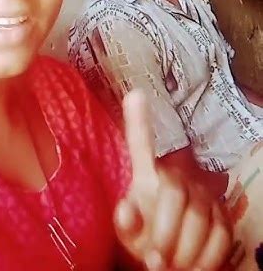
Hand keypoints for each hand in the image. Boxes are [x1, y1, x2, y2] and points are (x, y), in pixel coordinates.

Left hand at [114, 90, 231, 269]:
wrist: (172, 266)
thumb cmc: (145, 244)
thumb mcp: (130, 236)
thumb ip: (125, 223)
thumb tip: (125, 210)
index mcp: (147, 178)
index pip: (141, 146)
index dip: (138, 121)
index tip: (135, 94)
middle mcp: (176, 179)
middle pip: (174, 191)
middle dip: (164, 232)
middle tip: (154, 261)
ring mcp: (202, 196)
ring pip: (199, 218)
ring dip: (184, 252)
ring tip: (169, 268)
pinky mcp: (223, 217)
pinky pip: (219, 236)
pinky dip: (204, 260)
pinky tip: (191, 268)